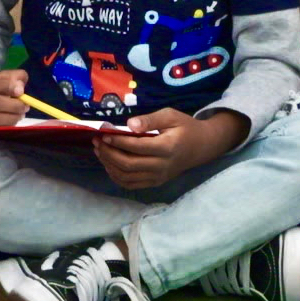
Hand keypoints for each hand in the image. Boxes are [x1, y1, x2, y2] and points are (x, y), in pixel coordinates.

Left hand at [94, 109, 246, 189]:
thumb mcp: (171, 116)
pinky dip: (116, 176)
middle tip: (97, 142)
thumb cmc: (185, 127)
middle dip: (108, 153)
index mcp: (167, 147)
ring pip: (127, 177)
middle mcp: (162, 166)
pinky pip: (131, 184)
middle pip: (128, 164)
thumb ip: (150, 120)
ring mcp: (158, 177)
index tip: (104, 134)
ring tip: (99, 151)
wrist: (202, 146)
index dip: (118, 141)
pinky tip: (109, 164)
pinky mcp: (155, 182)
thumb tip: (129, 124)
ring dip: (109, 165)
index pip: (136, 147)